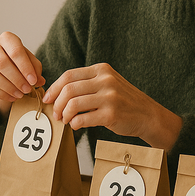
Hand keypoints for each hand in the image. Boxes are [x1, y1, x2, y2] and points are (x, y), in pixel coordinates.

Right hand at [0, 32, 44, 116]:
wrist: (6, 67)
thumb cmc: (20, 61)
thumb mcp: (31, 62)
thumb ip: (36, 69)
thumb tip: (39, 81)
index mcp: (7, 38)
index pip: (15, 51)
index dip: (25, 67)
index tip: (33, 80)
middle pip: (1, 62)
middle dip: (16, 79)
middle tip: (27, 89)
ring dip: (8, 87)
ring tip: (20, 94)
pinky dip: (1, 94)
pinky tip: (12, 97)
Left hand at [43, 63, 181, 150]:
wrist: (147, 115)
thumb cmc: (123, 101)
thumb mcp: (108, 83)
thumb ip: (87, 83)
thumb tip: (56, 93)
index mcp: (102, 70)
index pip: (69, 75)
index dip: (54, 88)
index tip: (47, 99)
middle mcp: (106, 80)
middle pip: (68, 90)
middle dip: (56, 104)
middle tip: (56, 114)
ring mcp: (109, 97)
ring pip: (73, 104)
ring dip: (64, 115)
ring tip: (65, 120)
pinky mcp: (111, 114)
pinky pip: (82, 119)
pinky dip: (74, 124)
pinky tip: (76, 125)